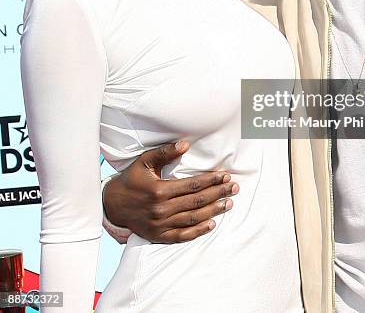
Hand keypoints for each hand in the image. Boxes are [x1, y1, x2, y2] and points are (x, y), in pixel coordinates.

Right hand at [103, 141, 238, 242]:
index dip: (211, 180)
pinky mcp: (159, 235)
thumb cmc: (132, 179)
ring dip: (214, 211)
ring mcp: (160, 225)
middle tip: (234, 188)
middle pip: (197, 201)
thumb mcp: (145, 162)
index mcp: (159, 190)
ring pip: (193, 218)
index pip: (192, 185)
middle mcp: (161, 209)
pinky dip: (198, 231)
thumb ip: (165, 153)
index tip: (225, 176)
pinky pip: (182, 235)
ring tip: (229, 203)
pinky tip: (212, 224)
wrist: (114, 205)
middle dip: (218, 194)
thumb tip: (185, 145)